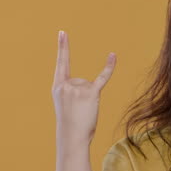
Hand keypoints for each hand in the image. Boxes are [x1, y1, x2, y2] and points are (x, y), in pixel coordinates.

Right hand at [52, 30, 115, 145]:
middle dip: (83, 97)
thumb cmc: (70, 125)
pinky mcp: (91, 93)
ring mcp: (78, 88)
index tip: (63, 33)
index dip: (63, 47)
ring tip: (84, 112)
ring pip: (90, 87)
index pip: (61, 63)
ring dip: (90, 100)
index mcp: (57, 87)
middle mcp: (67, 85)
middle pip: (82, 82)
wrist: (72, 137)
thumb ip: (73, 91)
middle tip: (78, 112)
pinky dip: (109, 67)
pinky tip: (113, 55)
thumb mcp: (65, 105)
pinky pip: (102, 77)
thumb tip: (90, 87)